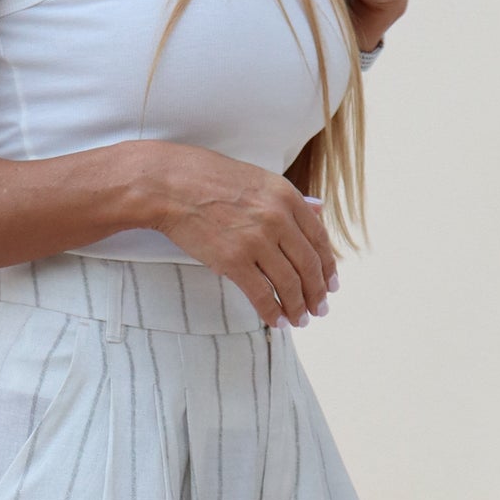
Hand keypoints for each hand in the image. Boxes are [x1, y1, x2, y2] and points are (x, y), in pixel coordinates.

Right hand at [140, 145, 338, 328]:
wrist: (169, 184)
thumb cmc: (208, 178)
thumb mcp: (258, 178)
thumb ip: (290, 198)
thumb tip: (319, 208)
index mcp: (286, 196)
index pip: (319, 238)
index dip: (328, 266)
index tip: (330, 283)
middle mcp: (277, 218)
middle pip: (309, 265)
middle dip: (317, 293)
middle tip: (320, 309)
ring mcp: (256, 241)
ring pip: (289, 284)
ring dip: (298, 307)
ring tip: (301, 319)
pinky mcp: (233, 261)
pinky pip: (262, 295)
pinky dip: (273, 312)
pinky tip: (277, 322)